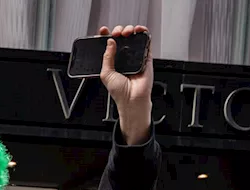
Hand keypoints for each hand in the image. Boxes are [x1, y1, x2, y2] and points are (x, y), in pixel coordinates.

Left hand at [99, 24, 152, 144]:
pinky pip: (147, 42)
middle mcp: (124, 58)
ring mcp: (135, 57)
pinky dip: (143, 33)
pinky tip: (138, 30)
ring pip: (134, 38)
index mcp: (113, 62)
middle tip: (116, 33)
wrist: (132, 100)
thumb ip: (107, 57)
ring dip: (130, 30)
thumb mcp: (106, 74)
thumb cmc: (119, 92)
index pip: (110, 45)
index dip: (106, 36)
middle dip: (118, 31)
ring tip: (125, 32)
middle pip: (122, 38)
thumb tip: (109, 42)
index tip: (103, 31)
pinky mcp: (146, 57)